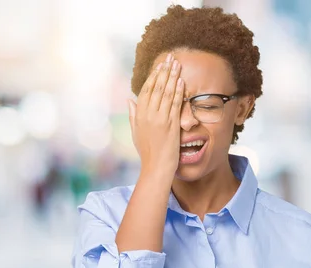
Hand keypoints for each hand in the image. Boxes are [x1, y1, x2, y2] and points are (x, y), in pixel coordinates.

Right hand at [128, 53, 184, 176]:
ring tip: (177, 64)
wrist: (156, 166)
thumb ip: (133, 114)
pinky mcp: (171, 124)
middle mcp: (148, 114)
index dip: (153, 76)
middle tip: (170, 58)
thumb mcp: (136, 132)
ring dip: (172, 76)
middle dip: (164, 71)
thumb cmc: (147, 151)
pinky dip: (178, 91)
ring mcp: (159, 119)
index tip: (160, 65)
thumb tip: (129, 99)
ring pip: (166, 93)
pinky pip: (175, 104)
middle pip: (156, 87)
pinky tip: (181, 81)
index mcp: (139, 115)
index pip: (146, 90)